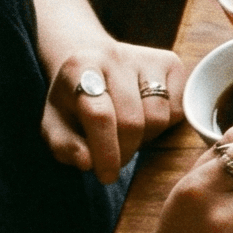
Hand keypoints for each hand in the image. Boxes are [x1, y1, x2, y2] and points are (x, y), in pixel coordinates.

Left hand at [42, 40, 183, 184]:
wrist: (92, 60)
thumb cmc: (73, 100)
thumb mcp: (55, 123)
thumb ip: (64, 146)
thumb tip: (87, 162)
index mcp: (79, 67)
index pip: (99, 115)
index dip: (105, 150)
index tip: (106, 175)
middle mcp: (113, 56)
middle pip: (132, 120)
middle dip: (126, 150)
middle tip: (117, 160)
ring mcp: (145, 57)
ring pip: (159, 116)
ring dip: (146, 138)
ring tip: (130, 136)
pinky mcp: (171, 62)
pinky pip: (177, 108)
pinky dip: (165, 125)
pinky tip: (146, 119)